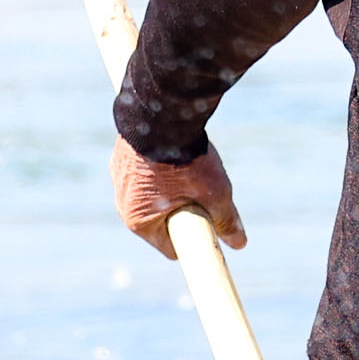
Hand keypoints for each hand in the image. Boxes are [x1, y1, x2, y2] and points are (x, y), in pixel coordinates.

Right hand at [113, 135, 242, 253]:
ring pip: (151, 196)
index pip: (170, 247)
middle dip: (182, 213)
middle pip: (160, 221)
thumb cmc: (186, 159)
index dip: (194, 239)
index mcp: (139, 221)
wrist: (162, 113)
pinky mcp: (120, 158)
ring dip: (169, 191)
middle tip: (203, 194)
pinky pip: (142, 174)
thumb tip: (239, 243)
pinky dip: (158, 171)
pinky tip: (174, 155)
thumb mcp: (214, 193)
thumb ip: (226, 220)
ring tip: (189, 171)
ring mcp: (119, 180)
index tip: (209, 226)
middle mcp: (123, 204)